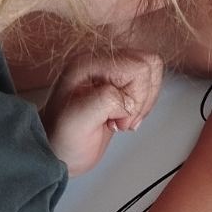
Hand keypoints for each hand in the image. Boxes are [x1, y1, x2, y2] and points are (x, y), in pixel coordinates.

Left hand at [41, 50, 163, 176]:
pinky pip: (149, 84)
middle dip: (142, 99)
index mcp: (89, 63)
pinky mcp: (122, 83)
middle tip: (120, 118)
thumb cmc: (61, 137)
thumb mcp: (77, 120)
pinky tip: (123, 117)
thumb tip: (129, 100)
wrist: (59, 149)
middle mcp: (102, 62)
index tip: (116, 119)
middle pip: (149, 65)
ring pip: (152, 72)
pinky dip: (143, 106)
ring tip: (121, 118)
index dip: (136, 97)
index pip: (138, 67)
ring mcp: (113, 71)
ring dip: (144, 102)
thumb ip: (105, 101)